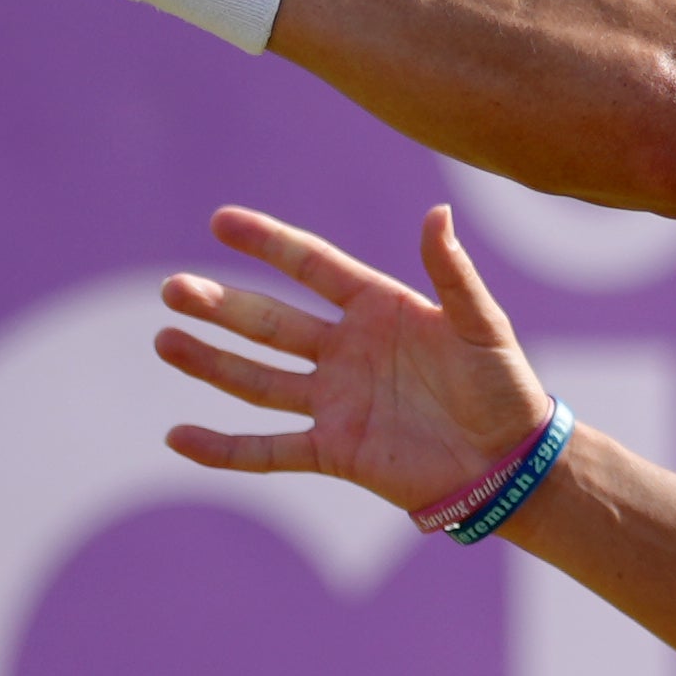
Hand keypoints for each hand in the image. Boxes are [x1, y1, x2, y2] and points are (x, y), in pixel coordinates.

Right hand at [155, 204, 559, 521]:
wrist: (510, 462)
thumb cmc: (504, 385)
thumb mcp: (482, 323)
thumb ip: (453, 274)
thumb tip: (437, 213)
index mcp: (378, 309)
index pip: (311, 266)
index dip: (268, 243)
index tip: (221, 221)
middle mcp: (346, 351)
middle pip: (270, 321)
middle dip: (220, 305)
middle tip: (173, 288)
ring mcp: (335, 401)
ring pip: (257, 379)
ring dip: (210, 362)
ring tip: (165, 341)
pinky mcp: (334, 450)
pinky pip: (268, 451)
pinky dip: (223, 449)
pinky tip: (178, 438)